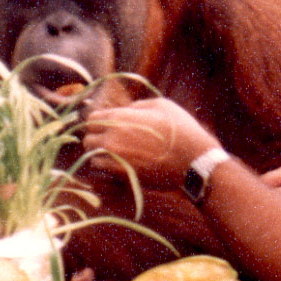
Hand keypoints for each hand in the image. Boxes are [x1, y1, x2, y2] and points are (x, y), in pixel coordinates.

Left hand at [81, 98, 219, 189]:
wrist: (193, 159)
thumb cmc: (180, 129)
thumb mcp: (161, 105)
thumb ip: (137, 106)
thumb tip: (126, 111)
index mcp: (120, 118)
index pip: (91, 119)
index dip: (98, 122)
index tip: (106, 125)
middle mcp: (113, 138)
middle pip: (88, 139)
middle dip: (96, 138)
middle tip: (109, 140)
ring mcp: (116, 159)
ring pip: (92, 157)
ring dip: (100, 154)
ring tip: (115, 154)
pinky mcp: (123, 175)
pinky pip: (103, 171)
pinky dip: (108, 167)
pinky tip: (121, 164)